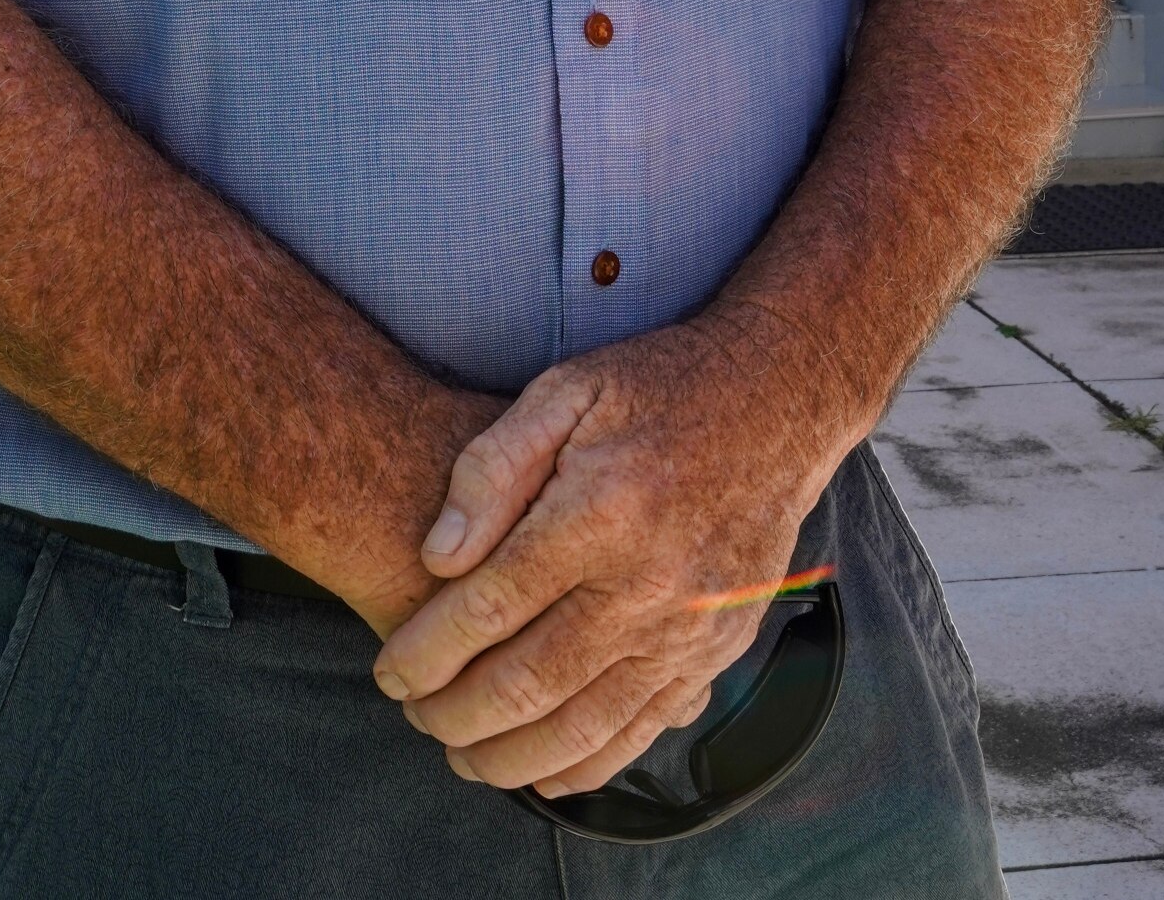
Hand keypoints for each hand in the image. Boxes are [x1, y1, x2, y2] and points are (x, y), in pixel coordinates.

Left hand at [371, 316, 839, 798]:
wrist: (775, 401)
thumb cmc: (656, 389)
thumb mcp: (565, 390)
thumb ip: (494, 466)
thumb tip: (437, 555)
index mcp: (602, 511)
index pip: (491, 607)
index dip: (427, 651)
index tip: (389, 671)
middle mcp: (650, 583)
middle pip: (530, 682)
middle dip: (456, 714)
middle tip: (415, 715)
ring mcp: (691, 627)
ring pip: (584, 727)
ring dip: (511, 757)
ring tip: (461, 752)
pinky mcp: (719, 650)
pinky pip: (645, 731)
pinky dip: (587, 765)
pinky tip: (543, 773)